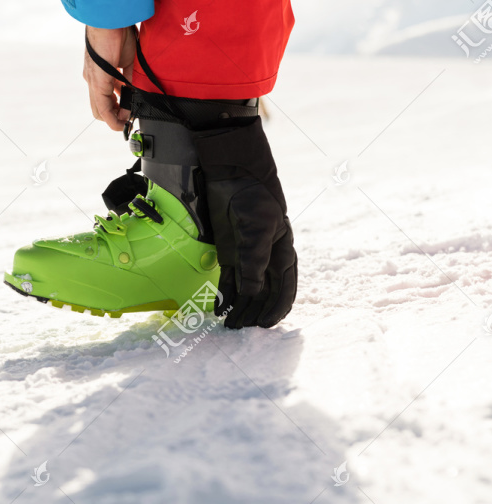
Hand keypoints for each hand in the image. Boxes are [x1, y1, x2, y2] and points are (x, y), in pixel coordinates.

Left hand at [83, 25, 135, 130]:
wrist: (111, 18)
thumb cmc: (118, 33)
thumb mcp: (128, 61)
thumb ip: (129, 79)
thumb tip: (136, 93)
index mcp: (99, 73)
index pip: (104, 99)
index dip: (116, 110)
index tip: (129, 112)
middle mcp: (92, 79)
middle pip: (100, 108)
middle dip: (115, 116)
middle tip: (128, 116)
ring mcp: (93, 81)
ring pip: (99, 110)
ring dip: (115, 117)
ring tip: (127, 117)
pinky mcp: (97, 81)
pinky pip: (102, 107)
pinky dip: (113, 116)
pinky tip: (123, 119)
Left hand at [193, 116, 297, 328]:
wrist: (231, 174)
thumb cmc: (252, 198)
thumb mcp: (258, 229)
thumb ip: (254, 261)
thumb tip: (252, 292)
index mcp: (282, 252)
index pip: (284, 287)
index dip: (277, 307)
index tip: (266, 324)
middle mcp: (266, 258)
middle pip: (265, 293)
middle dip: (255, 312)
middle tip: (243, 329)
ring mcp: (247, 256)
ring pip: (247, 290)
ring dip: (240, 307)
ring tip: (230, 325)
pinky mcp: (228, 253)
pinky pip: (229, 280)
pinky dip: (225, 295)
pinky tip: (219, 309)